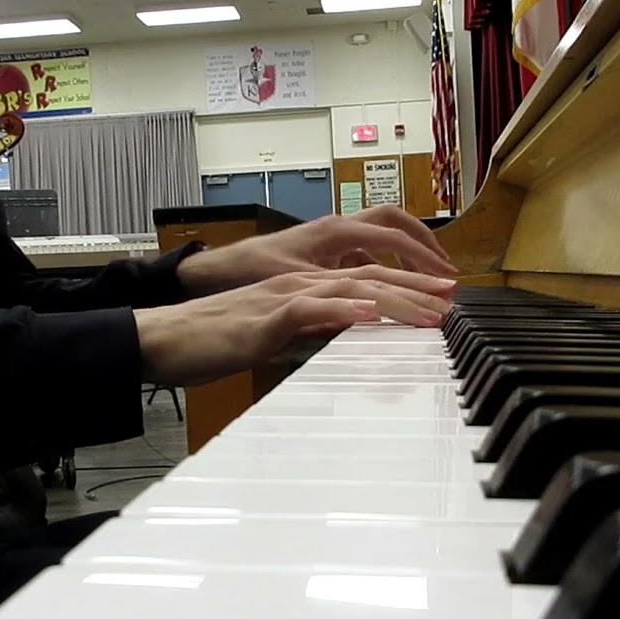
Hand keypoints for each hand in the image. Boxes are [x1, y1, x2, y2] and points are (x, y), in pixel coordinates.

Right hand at [134, 265, 455, 385]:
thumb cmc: (214, 340)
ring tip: (431, 309)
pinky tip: (369, 314)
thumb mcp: (274, 337)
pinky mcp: (266, 319)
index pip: (367, 279)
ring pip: (351, 289)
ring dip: (397, 298)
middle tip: (455, 298)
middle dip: (417, 286)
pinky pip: (311, 310)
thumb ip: (309, 333)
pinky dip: (343, 310)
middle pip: (371, 277)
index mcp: (303, 286)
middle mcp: (300, 283)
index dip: (408, 285)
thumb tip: (342, 341)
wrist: (164, 338)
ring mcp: (283, 297)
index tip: (444, 299)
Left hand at [177, 205, 455, 295]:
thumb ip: (335, 296)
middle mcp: (337, 227)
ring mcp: (332, 237)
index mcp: (335, 231)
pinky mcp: (325, 250)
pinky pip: (365, 250)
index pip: (393, 236)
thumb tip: (372, 306)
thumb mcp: (296, 285)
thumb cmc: (252, 270)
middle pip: (394, 221)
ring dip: (406, 250)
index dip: (422, 256)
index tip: (444, 275)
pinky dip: (384, 262)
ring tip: (426, 274)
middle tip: (444, 267)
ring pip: (381, 233)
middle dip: (423, 241)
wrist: (222, 268)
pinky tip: (389, 286)